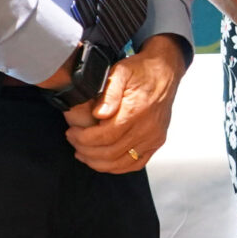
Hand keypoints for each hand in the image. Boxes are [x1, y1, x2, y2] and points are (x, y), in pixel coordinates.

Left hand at [64, 35, 188, 172]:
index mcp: (136, 112)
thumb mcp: (121, 71)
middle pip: (111, 152)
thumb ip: (109, 93)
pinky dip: (117, 167)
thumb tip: (98, 114)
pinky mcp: (156, 142)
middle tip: (73, 141)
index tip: (72, 133)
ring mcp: (153, 138)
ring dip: (98, 162)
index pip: (105, 136)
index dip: (84, 139)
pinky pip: (136, 164)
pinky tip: (104, 161)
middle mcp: (147, 129)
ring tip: (83, 153)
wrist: (165, 71)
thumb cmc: (141, 70)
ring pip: (121, 162)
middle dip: (86, 150)